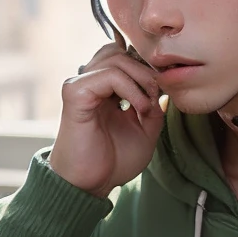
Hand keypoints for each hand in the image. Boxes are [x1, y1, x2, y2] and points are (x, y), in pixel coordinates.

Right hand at [48, 42, 165, 197]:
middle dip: (146, 72)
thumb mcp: (145, 132)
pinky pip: (110, 75)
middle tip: (155, 98)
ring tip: (147, 106)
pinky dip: (131, 88)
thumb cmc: (112, 163)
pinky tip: (138, 109)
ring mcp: (80, 85)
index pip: (123, 57)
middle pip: (120, 52)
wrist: (91, 184)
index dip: (146, 69)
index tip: (159, 95)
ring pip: (116, 58)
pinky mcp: (75, 93)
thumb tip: (163, 88)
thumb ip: (153, 107)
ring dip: (141, 79)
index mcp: (102, 90)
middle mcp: (89, 83)